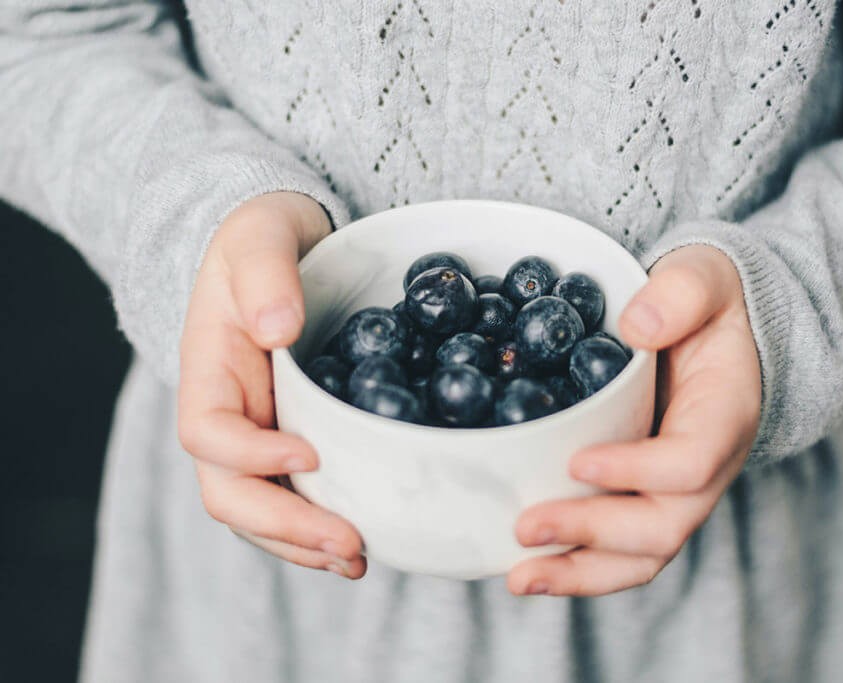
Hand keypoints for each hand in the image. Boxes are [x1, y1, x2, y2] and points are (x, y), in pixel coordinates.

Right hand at [178, 191, 365, 578]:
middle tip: (348, 544)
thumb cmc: (262, 237)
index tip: (310, 453)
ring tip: (359, 559)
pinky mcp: (291, 439)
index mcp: (209, 372)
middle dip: (285, 526)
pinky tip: (363, 542)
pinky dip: (320, 527)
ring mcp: (257, 434)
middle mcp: (227, 415)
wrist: (279, 245)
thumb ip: (265, 276)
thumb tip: (282, 330)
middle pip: (231, 493)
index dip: (249, 455)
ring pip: (260, 509)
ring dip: (303, 544)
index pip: (206, 433)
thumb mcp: (260, 237)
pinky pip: (294, 496)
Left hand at [507, 245, 760, 595]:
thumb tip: (636, 325)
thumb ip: (681, 292)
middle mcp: (707, 467)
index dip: (638, 471)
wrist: (716, 328)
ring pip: (642, 555)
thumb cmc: (707, 302)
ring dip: (580, 573)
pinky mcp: (645, 499)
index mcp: (724, 414)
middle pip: (664, 526)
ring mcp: (677, 492)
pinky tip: (526, 568)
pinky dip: (576, 566)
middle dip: (594, 534)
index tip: (578, 461)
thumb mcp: (704, 276)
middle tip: (526, 526)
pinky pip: (619, 549)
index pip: (691, 462)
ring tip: (519, 576)